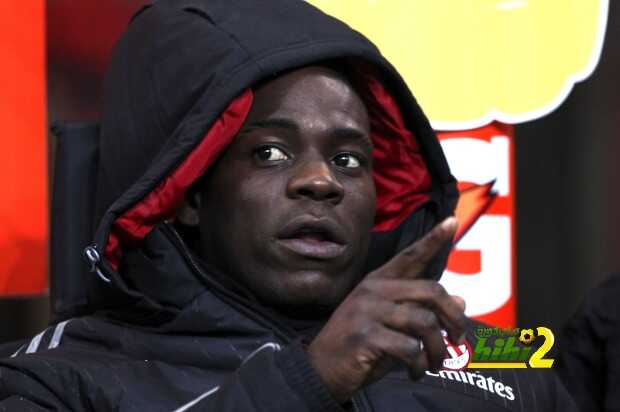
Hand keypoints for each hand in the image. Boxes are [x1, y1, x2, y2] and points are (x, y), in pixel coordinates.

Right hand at [307, 217, 465, 402]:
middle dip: (453, 317)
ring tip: (435, 364)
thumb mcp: (392, 324)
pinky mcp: (366, 336)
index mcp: (378, 282)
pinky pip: (410, 347)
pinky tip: (415, 372)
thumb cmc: (360, 345)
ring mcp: (368, 312)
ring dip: (438, 349)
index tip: (453, 220)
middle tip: (458, 338)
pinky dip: (420, 364)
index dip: (433, 239)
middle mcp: (374, 291)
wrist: (322, 369)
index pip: (410, 256)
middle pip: (431, 291)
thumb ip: (421, 309)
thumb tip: (461, 300)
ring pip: (425, 322)